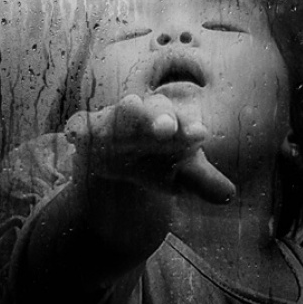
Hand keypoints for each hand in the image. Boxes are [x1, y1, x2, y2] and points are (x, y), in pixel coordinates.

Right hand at [65, 94, 235, 203]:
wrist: (120, 162)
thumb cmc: (157, 162)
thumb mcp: (180, 175)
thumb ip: (203, 182)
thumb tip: (228, 195)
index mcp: (172, 122)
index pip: (183, 120)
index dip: (190, 127)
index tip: (199, 135)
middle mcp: (144, 114)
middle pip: (153, 109)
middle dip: (159, 115)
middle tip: (167, 127)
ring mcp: (113, 120)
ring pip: (119, 112)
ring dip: (124, 113)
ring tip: (130, 108)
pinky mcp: (86, 130)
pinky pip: (80, 125)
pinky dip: (77, 128)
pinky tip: (74, 135)